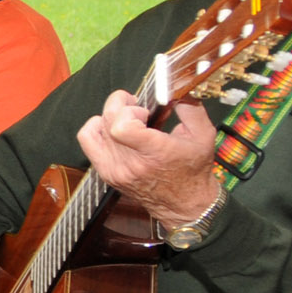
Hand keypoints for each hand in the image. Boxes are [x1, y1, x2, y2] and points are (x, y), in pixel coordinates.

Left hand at [76, 89, 222, 228]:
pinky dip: (97, 128)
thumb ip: (191, 107)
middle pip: (107, 122)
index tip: (143, 110)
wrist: (183, 204)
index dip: (128, 110)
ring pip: (94, 129)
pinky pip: (87, 140)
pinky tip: (115, 129)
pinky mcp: (106, 172)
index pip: (122, 127)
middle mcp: (130, 163)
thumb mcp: (204, 135)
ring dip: (110, 116)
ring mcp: (114, 170)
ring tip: (128, 119)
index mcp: (155, 153)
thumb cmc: (194, 169)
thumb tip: (173, 88)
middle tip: (138, 108)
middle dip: (121, 106)